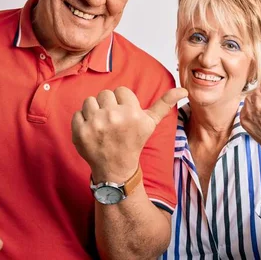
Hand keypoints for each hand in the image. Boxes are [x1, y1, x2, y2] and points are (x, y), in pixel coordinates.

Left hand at [72, 86, 187, 181]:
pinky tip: (92, 132)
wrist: (116, 169)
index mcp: (132, 113)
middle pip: (105, 94)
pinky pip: (78, 113)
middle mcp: (114, 117)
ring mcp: (95, 125)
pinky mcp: (80, 132)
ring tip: (102, 126)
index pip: (121, 91)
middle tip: (113, 122)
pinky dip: (82, 122)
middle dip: (108, 106)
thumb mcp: (150, 124)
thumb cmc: (133, 141)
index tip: (125, 117)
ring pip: (90, 101)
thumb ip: (164, 104)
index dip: (122, 103)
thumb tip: (183, 90)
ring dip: (94, 112)